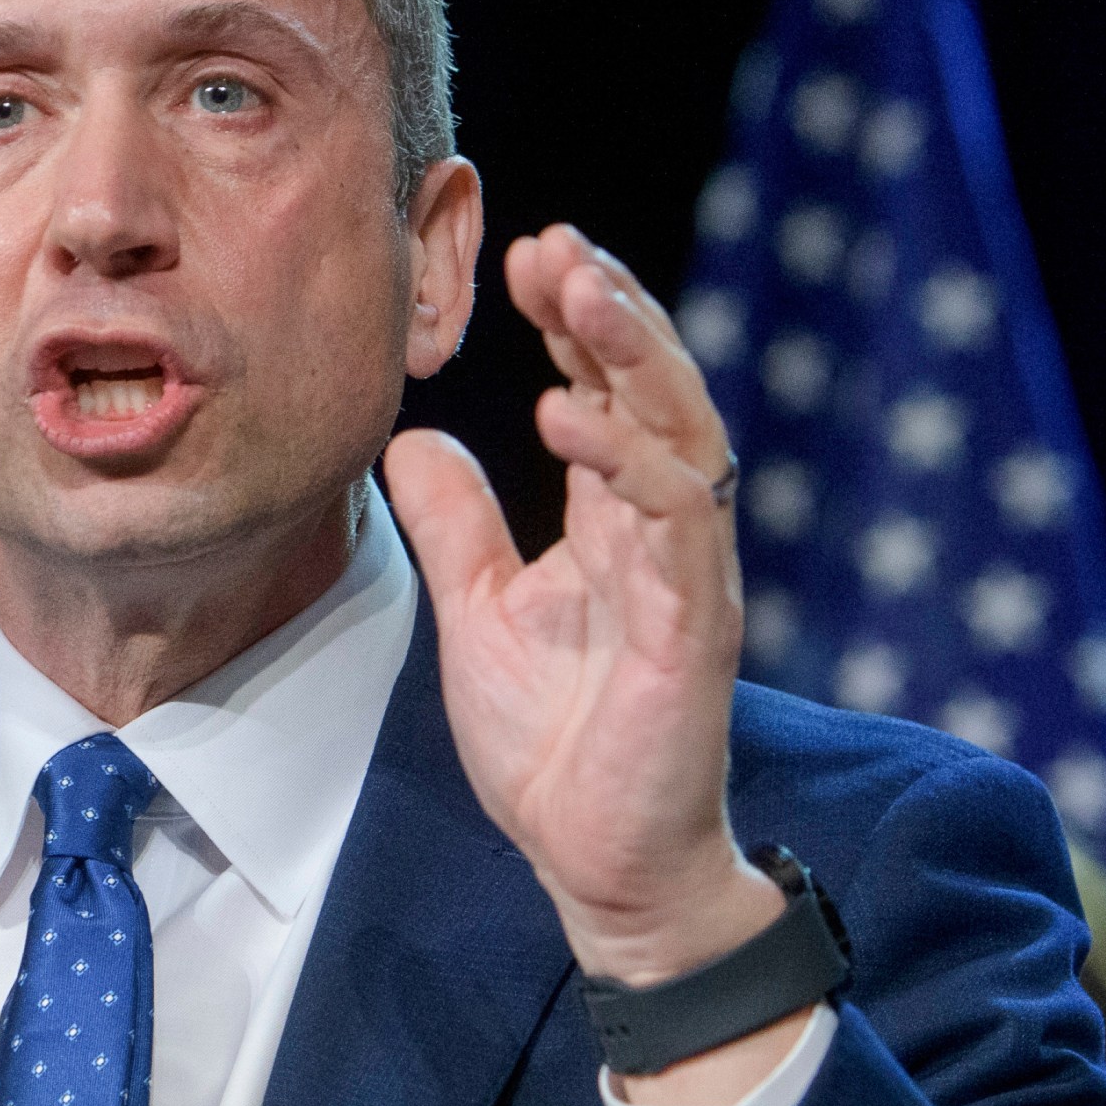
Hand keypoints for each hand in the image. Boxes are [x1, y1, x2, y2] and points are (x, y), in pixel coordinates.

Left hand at [384, 224, 780, 999]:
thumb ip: (456, 525)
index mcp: (615, 522)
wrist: (597, 861)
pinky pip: (678, 522)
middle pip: (656, 388)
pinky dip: (628, 461)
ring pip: (683, 432)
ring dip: (633, 354)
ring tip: (577, 289)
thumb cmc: (556, 742)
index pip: (608, 390)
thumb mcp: (477, 611)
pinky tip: (568, 416)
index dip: (576, 319)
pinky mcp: (694, 629)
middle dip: (611, 307)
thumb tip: (412, 439)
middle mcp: (663, 532)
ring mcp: (686, 575)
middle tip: (555, 244)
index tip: (526, 254)